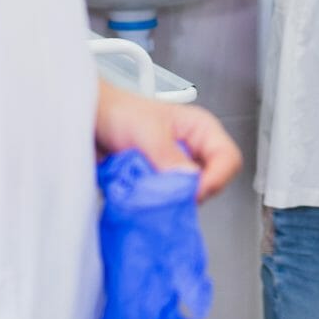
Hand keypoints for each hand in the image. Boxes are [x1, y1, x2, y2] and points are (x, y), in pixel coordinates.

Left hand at [95, 81, 241, 202]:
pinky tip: (142, 197)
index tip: (193, 192)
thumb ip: (168, 156)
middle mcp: (194, 152)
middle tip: (167, 193)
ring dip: (171, 200)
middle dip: (191, 192)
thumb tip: (189, 181)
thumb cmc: (119, 112)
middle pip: (213, 183)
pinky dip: (158, 206)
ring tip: (149, 189)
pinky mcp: (162, 186)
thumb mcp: (147, 131)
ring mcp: (178, 171)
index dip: (215, 178)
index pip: (228, 159)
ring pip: (191, 197)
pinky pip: (171, 204)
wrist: (91, 122)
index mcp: (201, 130)